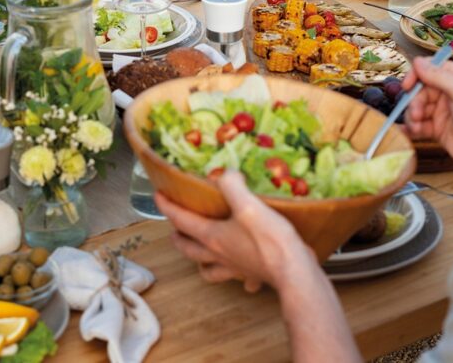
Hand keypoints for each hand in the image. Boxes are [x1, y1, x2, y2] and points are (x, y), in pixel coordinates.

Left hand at [155, 171, 316, 292]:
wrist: (294, 271)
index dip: (168, 206)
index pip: (182, 220)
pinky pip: (239, 278)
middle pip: (189, 249)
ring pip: (209, 270)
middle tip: (174, 230)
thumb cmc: (270, 239)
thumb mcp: (249, 205)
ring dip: (201, 262)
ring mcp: (235, 268)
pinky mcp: (253, 275)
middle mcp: (220, 255)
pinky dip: (237, 276)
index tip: (158, 195)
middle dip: (178, 238)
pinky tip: (243, 272)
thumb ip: (233, 186)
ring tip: (201, 254)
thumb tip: (224, 174)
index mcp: (213, 236)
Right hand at [401, 57, 452, 174]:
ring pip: (417, 106)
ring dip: (412, 116)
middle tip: (416, 114)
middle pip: (420, 89)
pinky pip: (419, 124)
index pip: (430, 68)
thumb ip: (438, 76)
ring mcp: (443, 110)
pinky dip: (413, 127)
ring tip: (416, 127)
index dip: (416, 75)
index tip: (407, 86)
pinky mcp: (438, 128)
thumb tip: (418, 61)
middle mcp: (450, 91)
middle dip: (414, 101)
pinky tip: (412, 133)